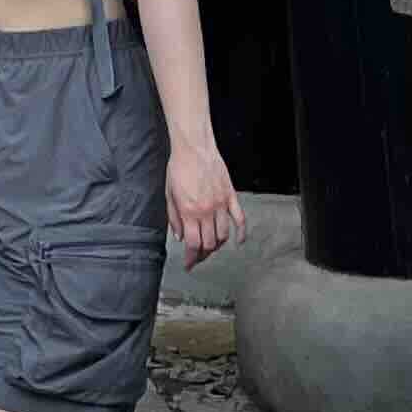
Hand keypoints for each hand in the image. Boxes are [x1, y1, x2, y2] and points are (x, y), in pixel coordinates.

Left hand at [167, 141, 240, 263]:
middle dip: (202, 255)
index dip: (191, 258)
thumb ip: (174, 218)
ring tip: (211, 247)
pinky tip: (239, 242)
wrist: (194, 147)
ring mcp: (221, 204)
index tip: (188, 264)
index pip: (193, 244)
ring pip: (223, 235)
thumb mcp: (169, 194)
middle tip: (197, 257)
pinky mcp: (231, 196)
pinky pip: (240, 219)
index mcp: (189, 211)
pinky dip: (241, 233)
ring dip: (217, 245)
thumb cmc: (179, 167)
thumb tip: (179, 237)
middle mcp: (207, 211)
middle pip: (209, 244)